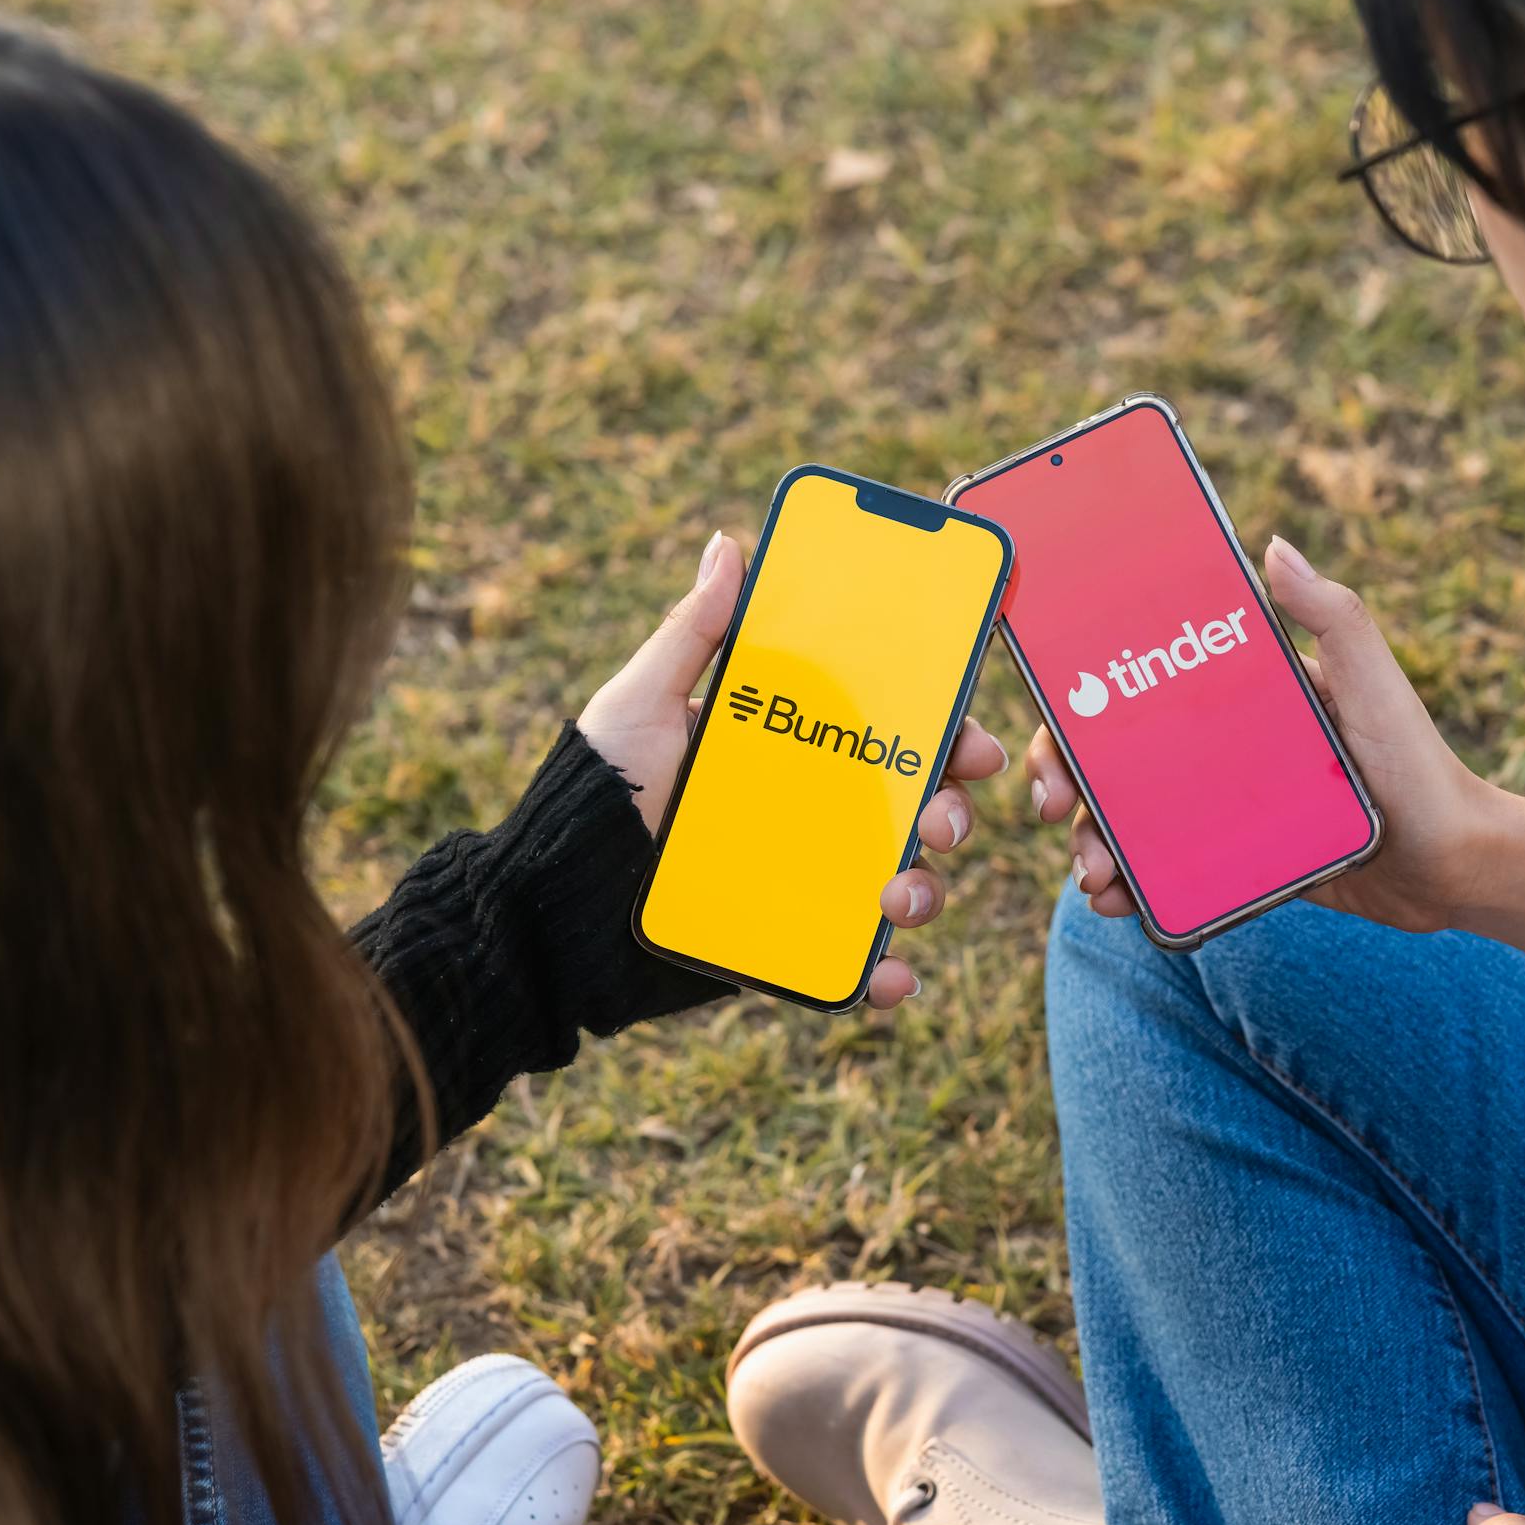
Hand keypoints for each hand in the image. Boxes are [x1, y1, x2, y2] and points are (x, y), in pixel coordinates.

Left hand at [579, 531, 1009, 1009]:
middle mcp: (808, 814)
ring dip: (923, 891)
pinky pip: (847, 966)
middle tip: (945, 818)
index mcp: (790, 746)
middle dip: (949, 810)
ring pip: (895, 885)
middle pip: (911, 807)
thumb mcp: (640, 701)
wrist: (550, 901)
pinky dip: (882, 977)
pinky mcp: (781, 945)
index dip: (946, 732)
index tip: (974, 740)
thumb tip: (729, 546)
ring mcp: (802, 883)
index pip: (888, 731)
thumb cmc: (592, 789)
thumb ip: (690, 632)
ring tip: (899, 897)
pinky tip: (890, 977)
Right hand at [1027, 535, 1500, 935]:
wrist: (1454, 864)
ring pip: (1135, 821)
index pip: (1140, 690)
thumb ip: (1331, 613)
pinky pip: (1171, 872)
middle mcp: (1223, 748)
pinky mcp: (1240, 863)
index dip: (1084, 710)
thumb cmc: (1418, 761)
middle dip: (1072, 786)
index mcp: (1241, 697)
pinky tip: (1118, 902)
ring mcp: (1226, 808)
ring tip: (1094, 876)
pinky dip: (1134, 887)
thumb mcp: (1371, 680)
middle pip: (1119, 759)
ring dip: (1096, 845)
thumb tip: (1272, 546)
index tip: (1058, 741)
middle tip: (1055, 812)